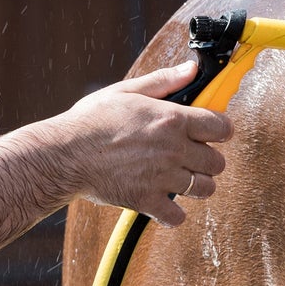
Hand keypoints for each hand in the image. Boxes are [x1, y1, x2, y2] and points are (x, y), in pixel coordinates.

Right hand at [46, 62, 232, 225]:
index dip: (220, 130)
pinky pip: (176, 216)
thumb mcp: (127, 91)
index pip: (222, 128)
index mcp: (172, 119)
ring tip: (180, 179)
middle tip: (191, 158)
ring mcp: (161, 177)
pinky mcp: (145, 200)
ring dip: (197, 185)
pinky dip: (173, 214)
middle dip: (208, 160)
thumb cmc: (90, 120)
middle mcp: (173, 149)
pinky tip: (163, 203)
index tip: (211, 133)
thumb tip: (192, 69)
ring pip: (205, 188)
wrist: (61, 155)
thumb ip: (164, 82)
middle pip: (218, 162)